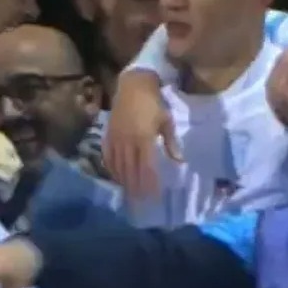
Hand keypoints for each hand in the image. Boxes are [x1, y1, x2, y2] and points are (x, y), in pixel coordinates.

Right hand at [103, 75, 181, 197]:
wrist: (132, 85)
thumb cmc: (154, 104)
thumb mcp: (166, 121)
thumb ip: (171, 142)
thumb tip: (179, 161)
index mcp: (144, 138)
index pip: (147, 167)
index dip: (150, 183)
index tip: (153, 196)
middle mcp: (128, 141)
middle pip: (131, 170)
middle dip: (136, 187)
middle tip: (140, 201)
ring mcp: (116, 138)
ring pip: (119, 165)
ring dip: (124, 181)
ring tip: (129, 193)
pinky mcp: (108, 134)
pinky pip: (108, 156)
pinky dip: (112, 168)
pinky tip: (116, 177)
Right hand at [266, 14, 287, 128]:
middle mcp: (286, 65)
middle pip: (277, 94)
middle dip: (282, 112)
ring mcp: (280, 61)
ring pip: (270, 88)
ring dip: (275, 105)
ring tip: (283, 117)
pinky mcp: (278, 60)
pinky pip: (269, 80)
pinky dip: (272, 95)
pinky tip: (278, 104)